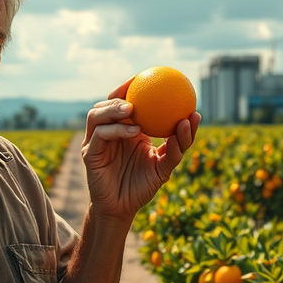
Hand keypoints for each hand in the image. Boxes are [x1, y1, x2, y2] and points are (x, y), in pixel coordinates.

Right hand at [81, 76, 200, 224]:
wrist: (122, 209)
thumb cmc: (143, 185)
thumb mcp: (165, 165)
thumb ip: (177, 146)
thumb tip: (193, 118)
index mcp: (124, 129)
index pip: (125, 101)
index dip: (133, 86)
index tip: (151, 74)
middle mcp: (108, 131)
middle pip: (108, 102)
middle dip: (120, 90)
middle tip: (138, 85)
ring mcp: (96, 141)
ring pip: (98, 114)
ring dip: (114, 108)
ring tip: (132, 108)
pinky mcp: (89, 153)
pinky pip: (101, 135)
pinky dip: (117, 130)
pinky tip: (135, 131)